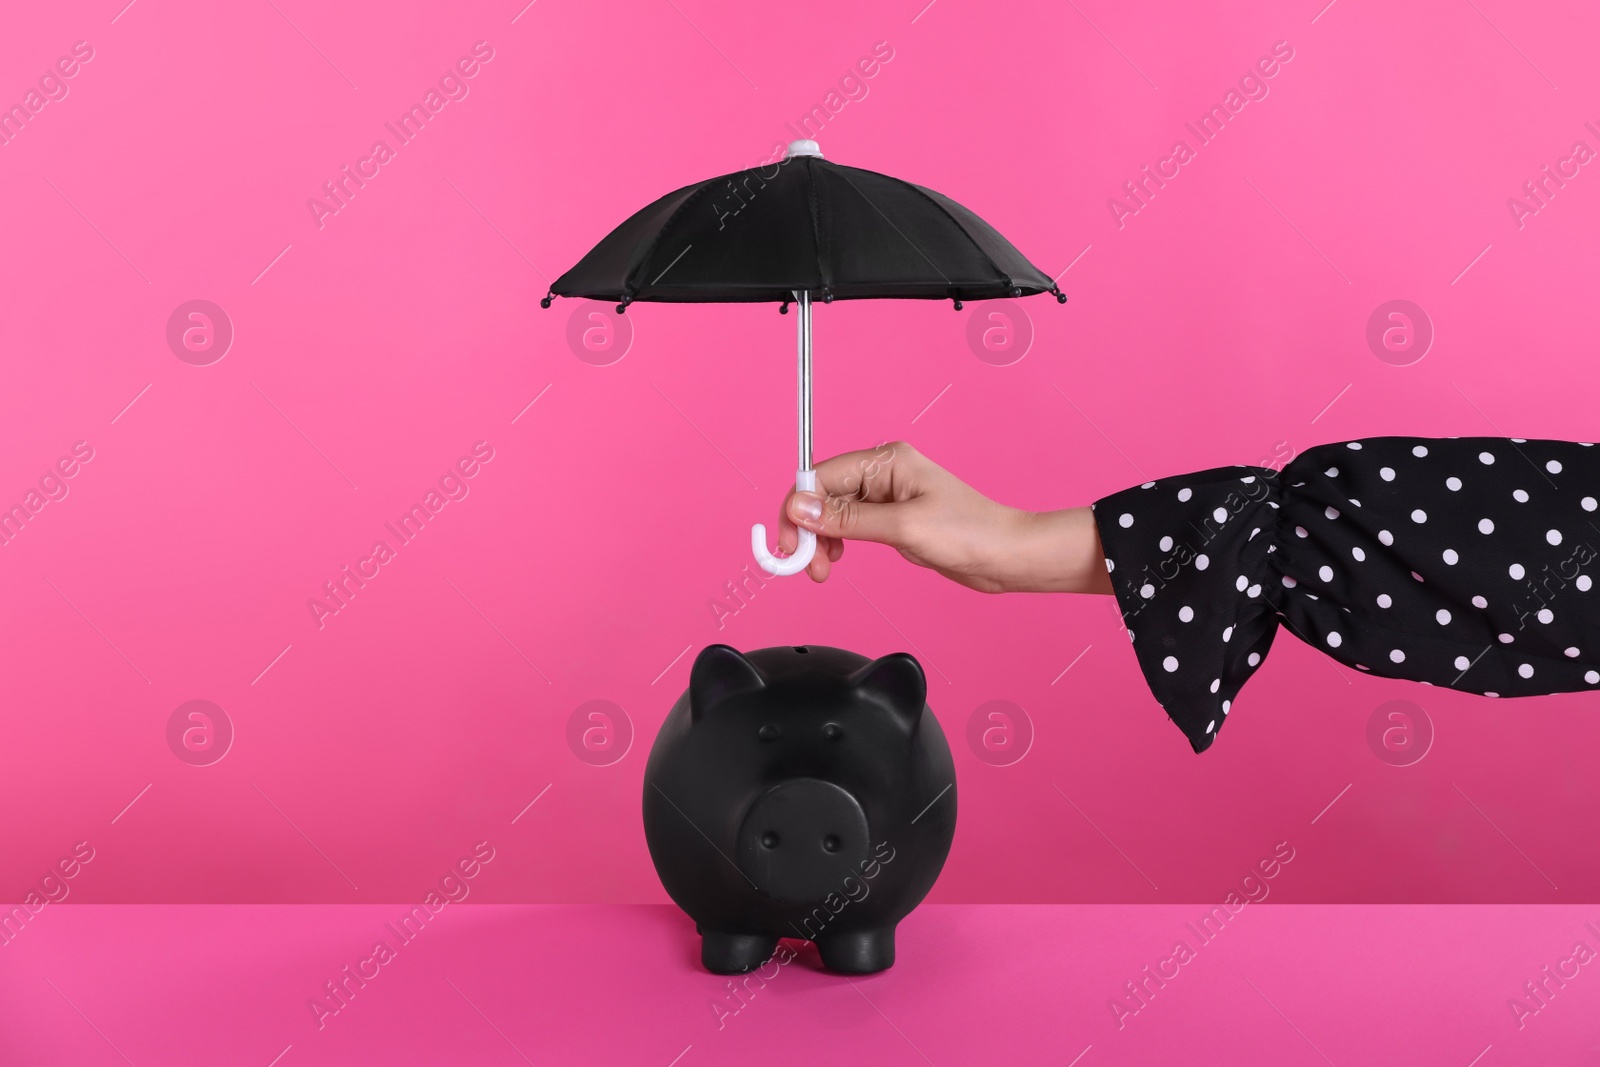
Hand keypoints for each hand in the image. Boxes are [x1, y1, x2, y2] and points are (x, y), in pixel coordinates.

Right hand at [775, 441, 1112, 593]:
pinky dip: (835, 543)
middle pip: (822, 495)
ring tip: (821, 568)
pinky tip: (836, 558)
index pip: (822, 476)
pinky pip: (849, 526)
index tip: (788, 541)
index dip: (798, 508)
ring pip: (832, 513)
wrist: (1005, 556)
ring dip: (818, 540)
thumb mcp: (902, 527)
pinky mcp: (892, 518)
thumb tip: (801, 508)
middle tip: (802, 562)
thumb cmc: (970, 533)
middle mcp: (884, 473)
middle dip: (806, 529)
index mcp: (887, 460)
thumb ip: (847, 519)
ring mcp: (887, 496)